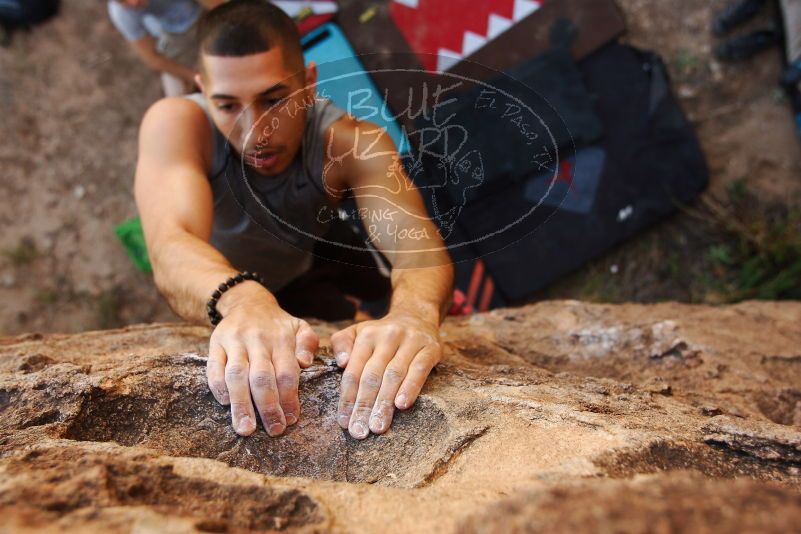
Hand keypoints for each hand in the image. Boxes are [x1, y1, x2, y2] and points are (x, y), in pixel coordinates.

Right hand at [206, 295, 317, 436]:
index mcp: (281, 338)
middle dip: (268, 407)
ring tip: (245, 428)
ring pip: (237, 375)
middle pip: (262, 378)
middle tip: (273, 430)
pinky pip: (214, 367)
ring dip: (241, 404)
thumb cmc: (277, 324)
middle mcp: (258, 340)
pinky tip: (225, 404)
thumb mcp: (299, 326)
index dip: (289, 398)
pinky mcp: (216, 343)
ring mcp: (235, 341)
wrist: (246, 301)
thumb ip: (307, 343)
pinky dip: (218, 386)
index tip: (291, 420)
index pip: (287, 373)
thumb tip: (305, 362)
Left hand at [330, 312, 442, 438]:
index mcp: (367, 335)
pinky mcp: (430, 348)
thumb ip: (342, 344)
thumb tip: (341, 363)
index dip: (347, 398)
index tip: (344, 422)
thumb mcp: (357, 332)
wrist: (416, 316)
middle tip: (359, 431)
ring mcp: (410, 341)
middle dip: (364, 406)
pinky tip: (402, 405)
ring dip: (384, 403)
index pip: (354, 371)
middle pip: (372, 376)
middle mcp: (387, 336)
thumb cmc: (381, 334)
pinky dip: (410, 387)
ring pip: (394, 375)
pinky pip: (419, 369)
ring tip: (377, 426)